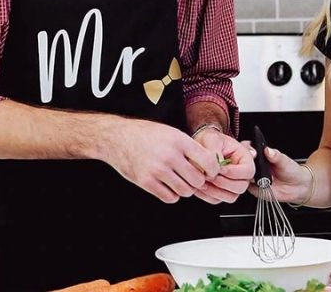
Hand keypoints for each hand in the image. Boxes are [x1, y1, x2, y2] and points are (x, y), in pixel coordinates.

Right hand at [102, 117, 219, 203]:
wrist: (118, 138)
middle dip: (198, 181)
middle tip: (193, 178)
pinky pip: (170, 197)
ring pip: (185, 191)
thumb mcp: (171, 132)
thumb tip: (209, 164)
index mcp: (179, 140)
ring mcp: (157, 170)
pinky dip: (172, 195)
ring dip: (185, 189)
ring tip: (180, 181)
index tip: (210, 172)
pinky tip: (168, 186)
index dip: (212, 170)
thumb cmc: (146, 134)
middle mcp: (170, 155)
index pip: (208, 162)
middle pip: (197, 180)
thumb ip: (189, 147)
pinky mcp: (146, 182)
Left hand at [192, 127, 255, 203]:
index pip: (248, 171)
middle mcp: (240, 173)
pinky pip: (217, 200)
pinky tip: (200, 185)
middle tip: (210, 176)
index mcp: (244, 158)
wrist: (200, 145)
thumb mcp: (212, 139)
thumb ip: (214, 151)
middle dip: (224, 183)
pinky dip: (207, 195)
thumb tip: (216, 167)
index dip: (234, 172)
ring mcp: (231, 184)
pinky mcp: (221, 192)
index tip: (219, 169)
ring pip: (230, 197)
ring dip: (215, 191)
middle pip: (241, 187)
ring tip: (203, 181)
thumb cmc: (209, 140)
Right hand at [246, 145, 312, 204]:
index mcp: (261, 155)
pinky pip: (246, 187)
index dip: (245, 149)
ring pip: (241, 175)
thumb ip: (276, 156)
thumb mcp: (285, 161)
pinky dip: (248, 186)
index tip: (249, 151)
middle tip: (252, 165)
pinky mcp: (254, 189)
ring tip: (257, 177)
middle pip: (241, 162)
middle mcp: (255, 166)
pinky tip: (257, 184)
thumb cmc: (291, 171)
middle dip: (243, 163)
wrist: (297, 187)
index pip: (247, 149)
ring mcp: (253, 177)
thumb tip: (268, 150)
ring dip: (246, 175)